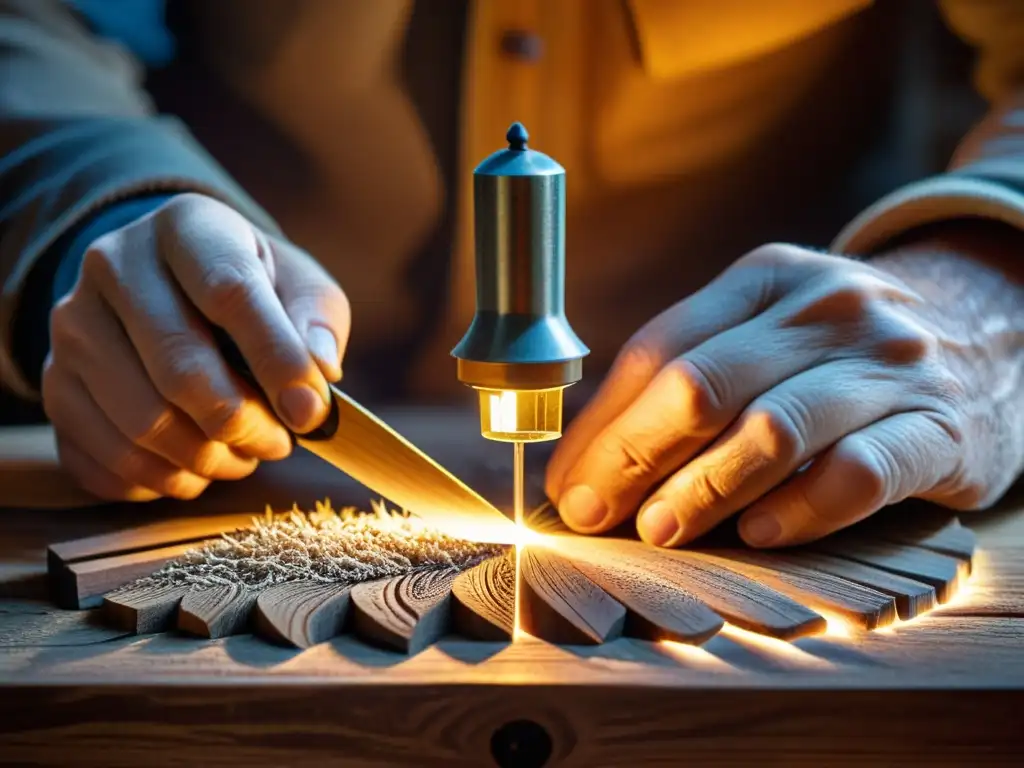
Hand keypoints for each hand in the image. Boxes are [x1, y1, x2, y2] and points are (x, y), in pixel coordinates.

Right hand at [43, 193, 349, 501]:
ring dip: (206, 459)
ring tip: (242, 456)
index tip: (310, 412)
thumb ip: (316, 324)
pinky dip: (162, 481)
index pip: (229, 293)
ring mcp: (73, 326)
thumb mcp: (301, 287)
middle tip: (278, 444)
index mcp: (186, 227)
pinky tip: (196, 469)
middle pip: (178, 367)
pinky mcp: (54, 384)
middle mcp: (113, 265)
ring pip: (141, 422)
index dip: (276, 360)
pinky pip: (105, 458)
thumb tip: (318, 373)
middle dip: (241, 422)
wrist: (175, 286)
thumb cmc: (257, 290)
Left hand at [546, 243, 994, 547]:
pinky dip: (799, 510)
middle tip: (593, 515)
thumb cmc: (841, 348)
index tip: (567, 485)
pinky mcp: (938, 428)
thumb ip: (689, 372)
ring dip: (702, 489)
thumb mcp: (769, 327)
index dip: (602, 426)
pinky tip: (760, 536)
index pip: (659, 350)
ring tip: (658, 532)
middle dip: (632, 458)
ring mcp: (885, 365)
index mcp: (765, 278)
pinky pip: (856, 474)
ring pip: (772, 430)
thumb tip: (591, 460)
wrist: (990, 326)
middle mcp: (824, 309)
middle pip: (701, 385)